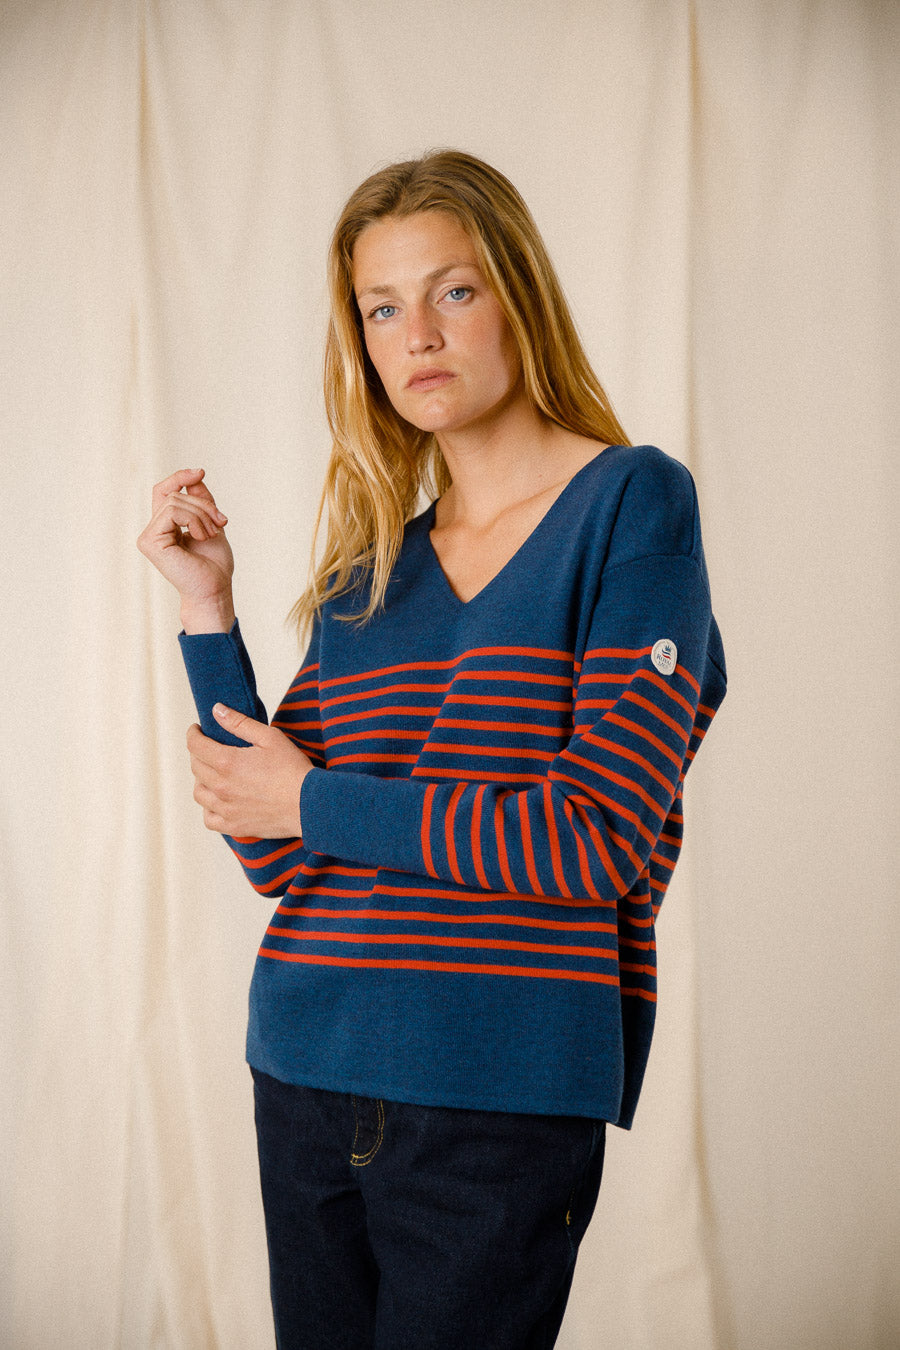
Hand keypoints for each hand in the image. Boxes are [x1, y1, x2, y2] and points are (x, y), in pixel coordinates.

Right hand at [137, 469, 234, 626]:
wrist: (215, 589)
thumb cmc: (214, 564)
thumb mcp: (211, 523)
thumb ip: (201, 501)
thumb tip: (195, 475)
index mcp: (165, 526)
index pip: (164, 491)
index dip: (179, 477)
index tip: (200, 471)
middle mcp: (153, 530)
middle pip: (173, 494)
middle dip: (203, 504)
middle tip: (221, 521)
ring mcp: (148, 536)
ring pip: (174, 502)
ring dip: (202, 515)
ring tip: (211, 534)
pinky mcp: (149, 541)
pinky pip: (172, 512)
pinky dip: (194, 521)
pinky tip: (201, 537)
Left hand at [187, 705, 313, 837]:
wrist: (309, 805)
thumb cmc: (293, 770)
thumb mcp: (270, 737)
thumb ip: (239, 723)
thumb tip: (217, 711)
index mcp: (227, 762)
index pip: (195, 745)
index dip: (193, 733)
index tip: (197, 729)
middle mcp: (221, 787)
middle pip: (195, 767)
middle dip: (198, 753)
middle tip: (209, 747)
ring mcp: (226, 809)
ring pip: (198, 792)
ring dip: (201, 779)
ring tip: (213, 773)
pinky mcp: (234, 826)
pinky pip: (208, 818)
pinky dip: (208, 808)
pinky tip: (217, 800)